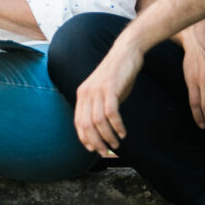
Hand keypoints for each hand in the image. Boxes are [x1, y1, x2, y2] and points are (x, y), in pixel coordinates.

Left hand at [74, 38, 143, 152]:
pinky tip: (123, 132)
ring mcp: (97, 90)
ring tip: (117, 144)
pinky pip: (111, 112)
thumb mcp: (104, 92)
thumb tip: (102, 129)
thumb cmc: (117, 75)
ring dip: (107, 136)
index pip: (78, 122)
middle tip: (106, 152)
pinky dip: (117, 126)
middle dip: (96, 142)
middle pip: (86, 125)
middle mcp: (86, 93)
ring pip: (98, 121)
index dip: (85, 138)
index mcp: (82, 95)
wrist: (126, 52)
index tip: (94, 149)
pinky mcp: (110, 88)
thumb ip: (100, 107)